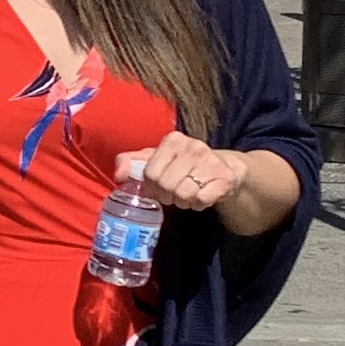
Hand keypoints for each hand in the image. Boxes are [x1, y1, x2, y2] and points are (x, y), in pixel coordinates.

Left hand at [125, 133, 248, 211]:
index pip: (150, 173)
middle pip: (166, 185)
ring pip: (184, 194)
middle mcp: (194, 146)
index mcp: (173, 140)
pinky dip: (198, 204)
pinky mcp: (225, 178)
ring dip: (183, 201)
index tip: (159, 184)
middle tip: (174, 192)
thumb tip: (119, 175)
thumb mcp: (155, 159)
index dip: (152, 185)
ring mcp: (211, 161)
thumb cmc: (182, 165)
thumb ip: (130, 162)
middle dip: (167, 195)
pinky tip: (202, 196)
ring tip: (188, 193)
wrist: (224, 167)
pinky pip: (201, 200)